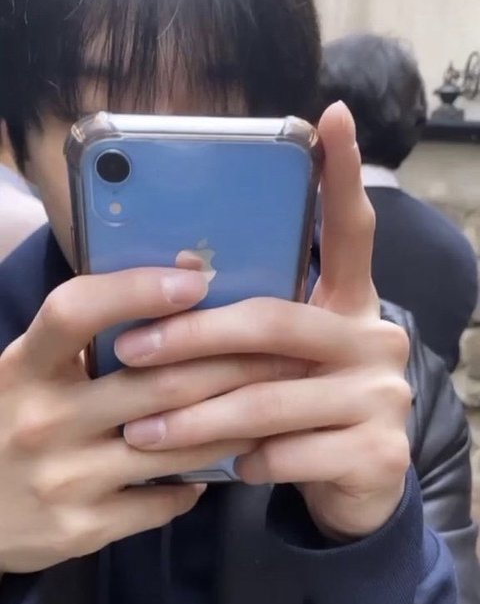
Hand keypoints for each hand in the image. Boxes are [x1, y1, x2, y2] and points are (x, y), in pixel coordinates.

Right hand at [0, 266, 290, 572]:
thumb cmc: (9, 425)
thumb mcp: (29, 373)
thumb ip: (88, 336)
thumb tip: (183, 275)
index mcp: (23, 369)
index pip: (75, 312)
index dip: (136, 289)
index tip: (196, 278)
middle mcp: (42, 421)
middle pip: (157, 384)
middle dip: (234, 364)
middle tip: (287, 351)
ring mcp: (64, 480)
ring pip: (176, 444)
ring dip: (236, 422)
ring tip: (276, 403)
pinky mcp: (83, 530)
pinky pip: (164, 499)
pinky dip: (199, 478)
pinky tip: (222, 462)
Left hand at [116, 103, 411, 539]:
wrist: (356, 486)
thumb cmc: (303, 409)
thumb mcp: (284, 362)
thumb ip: (254, 329)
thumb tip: (172, 290)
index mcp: (352, 305)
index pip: (351, 232)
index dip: (343, 175)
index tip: (330, 117)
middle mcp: (376, 339)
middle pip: (273, 322)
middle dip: (193, 339)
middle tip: (129, 351)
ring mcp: (383, 397)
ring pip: (270, 399)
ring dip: (197, 418)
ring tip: (143, 431)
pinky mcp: (380, 453)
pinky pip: (290, 453)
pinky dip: (248, 462)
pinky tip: (231, 468)